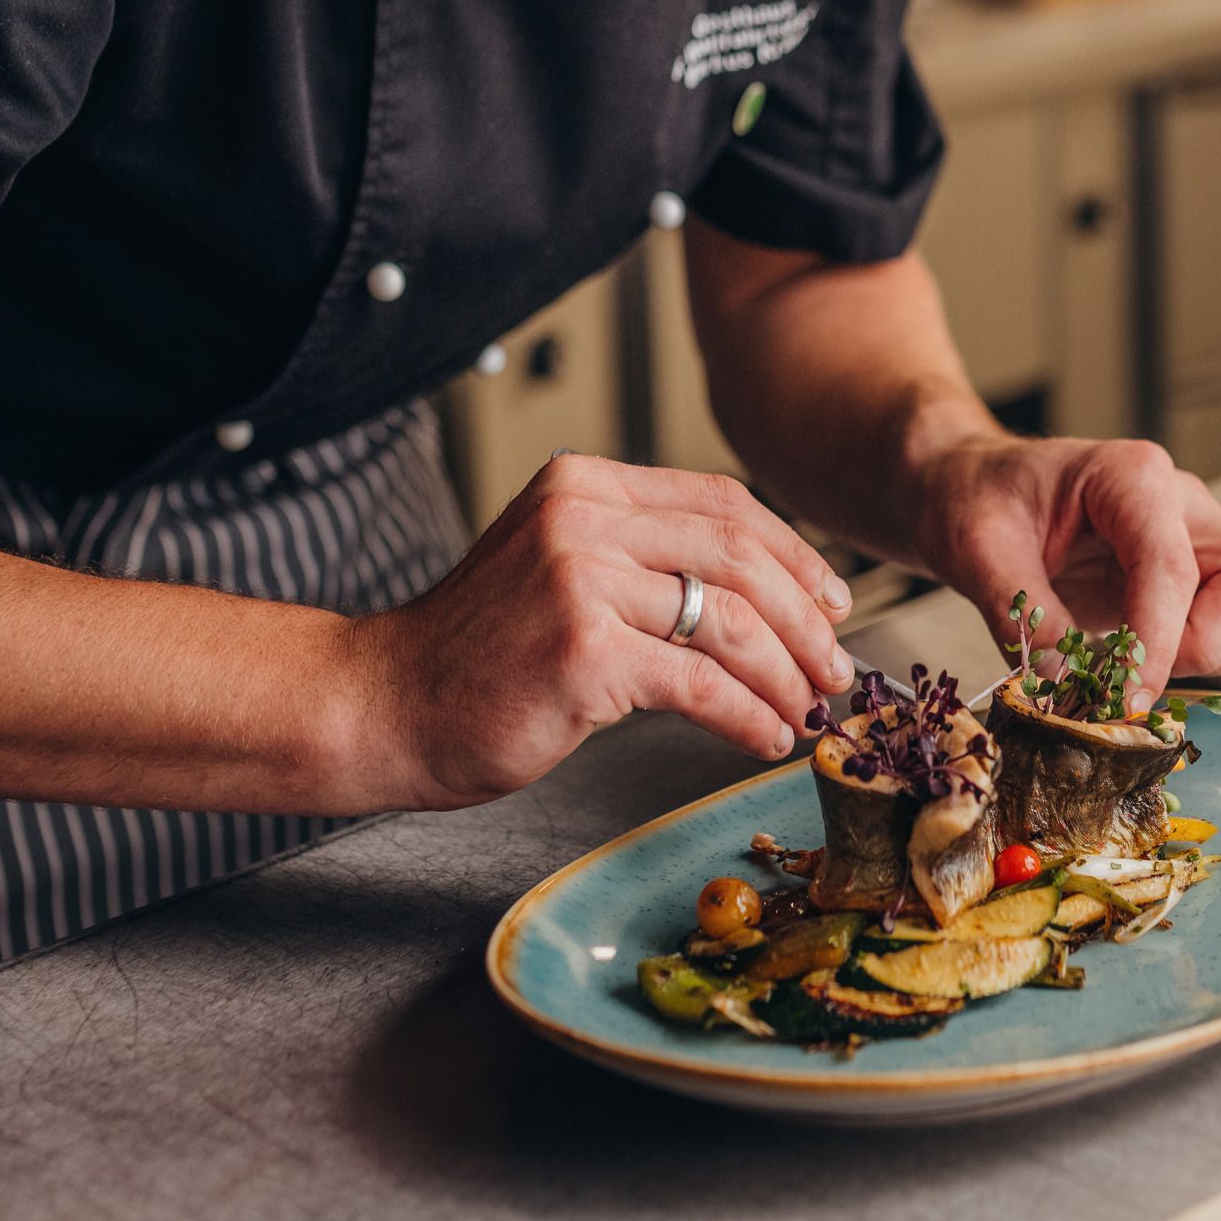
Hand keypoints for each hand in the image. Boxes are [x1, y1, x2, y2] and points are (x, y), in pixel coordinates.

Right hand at [338, 453, 855, 809]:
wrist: (385, 704)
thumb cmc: (475, 655)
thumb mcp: (558, 569)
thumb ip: (637, 558)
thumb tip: (757, 592)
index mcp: (583, 484)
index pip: (723, 504)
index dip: (793, 554)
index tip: (831, 604)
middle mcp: (582, 516)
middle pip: (739, 556)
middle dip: (804, 619)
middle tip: (835, 669)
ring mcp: (580, 579)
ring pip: (730, 621)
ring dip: (785, 673)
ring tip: (806, 711)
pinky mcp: (583, 649)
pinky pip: (699, 683)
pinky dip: (747, 714)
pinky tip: (765, 736)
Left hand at [911, 435, 1220, 707]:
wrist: (976, 488)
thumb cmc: (977, 501)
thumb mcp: (977, 550)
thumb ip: (1021, 613)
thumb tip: (1065, 681)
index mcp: (1130, 478)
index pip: (1172, 568)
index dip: (1156, 645)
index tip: (1125, 701)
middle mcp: (1181, 501)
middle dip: (1204, 646)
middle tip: (1131, 673)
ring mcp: (1200, 534)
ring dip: (1218, 652)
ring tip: (1140, 663)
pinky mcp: (1202, 570)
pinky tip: (1157, 657)